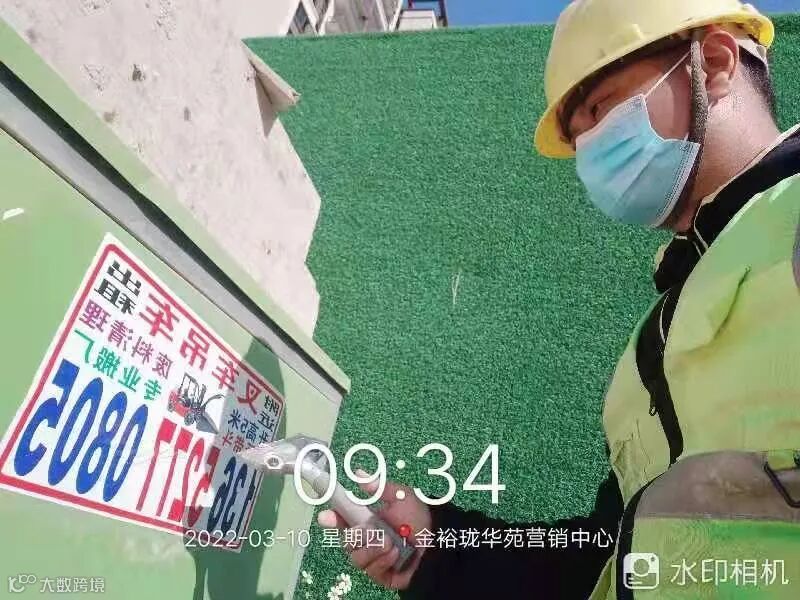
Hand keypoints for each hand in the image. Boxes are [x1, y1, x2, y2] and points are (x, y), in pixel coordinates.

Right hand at [317, 474, 431, 589]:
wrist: (439, 542)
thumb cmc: (419, 517)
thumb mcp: (402, 496)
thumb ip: (380, 487)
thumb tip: (357, 473)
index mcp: (367, 519)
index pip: (342, 519)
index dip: (332, 518)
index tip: (325, 516)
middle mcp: (366, 540)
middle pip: (345, 541)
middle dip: (356, 536)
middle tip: (371, 530)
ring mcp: (372, 558)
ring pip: (356, 557)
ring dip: (372, 549)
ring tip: (390, 542)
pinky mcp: (380, 574)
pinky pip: (371, 570)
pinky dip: (382, 560)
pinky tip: (395, 554)